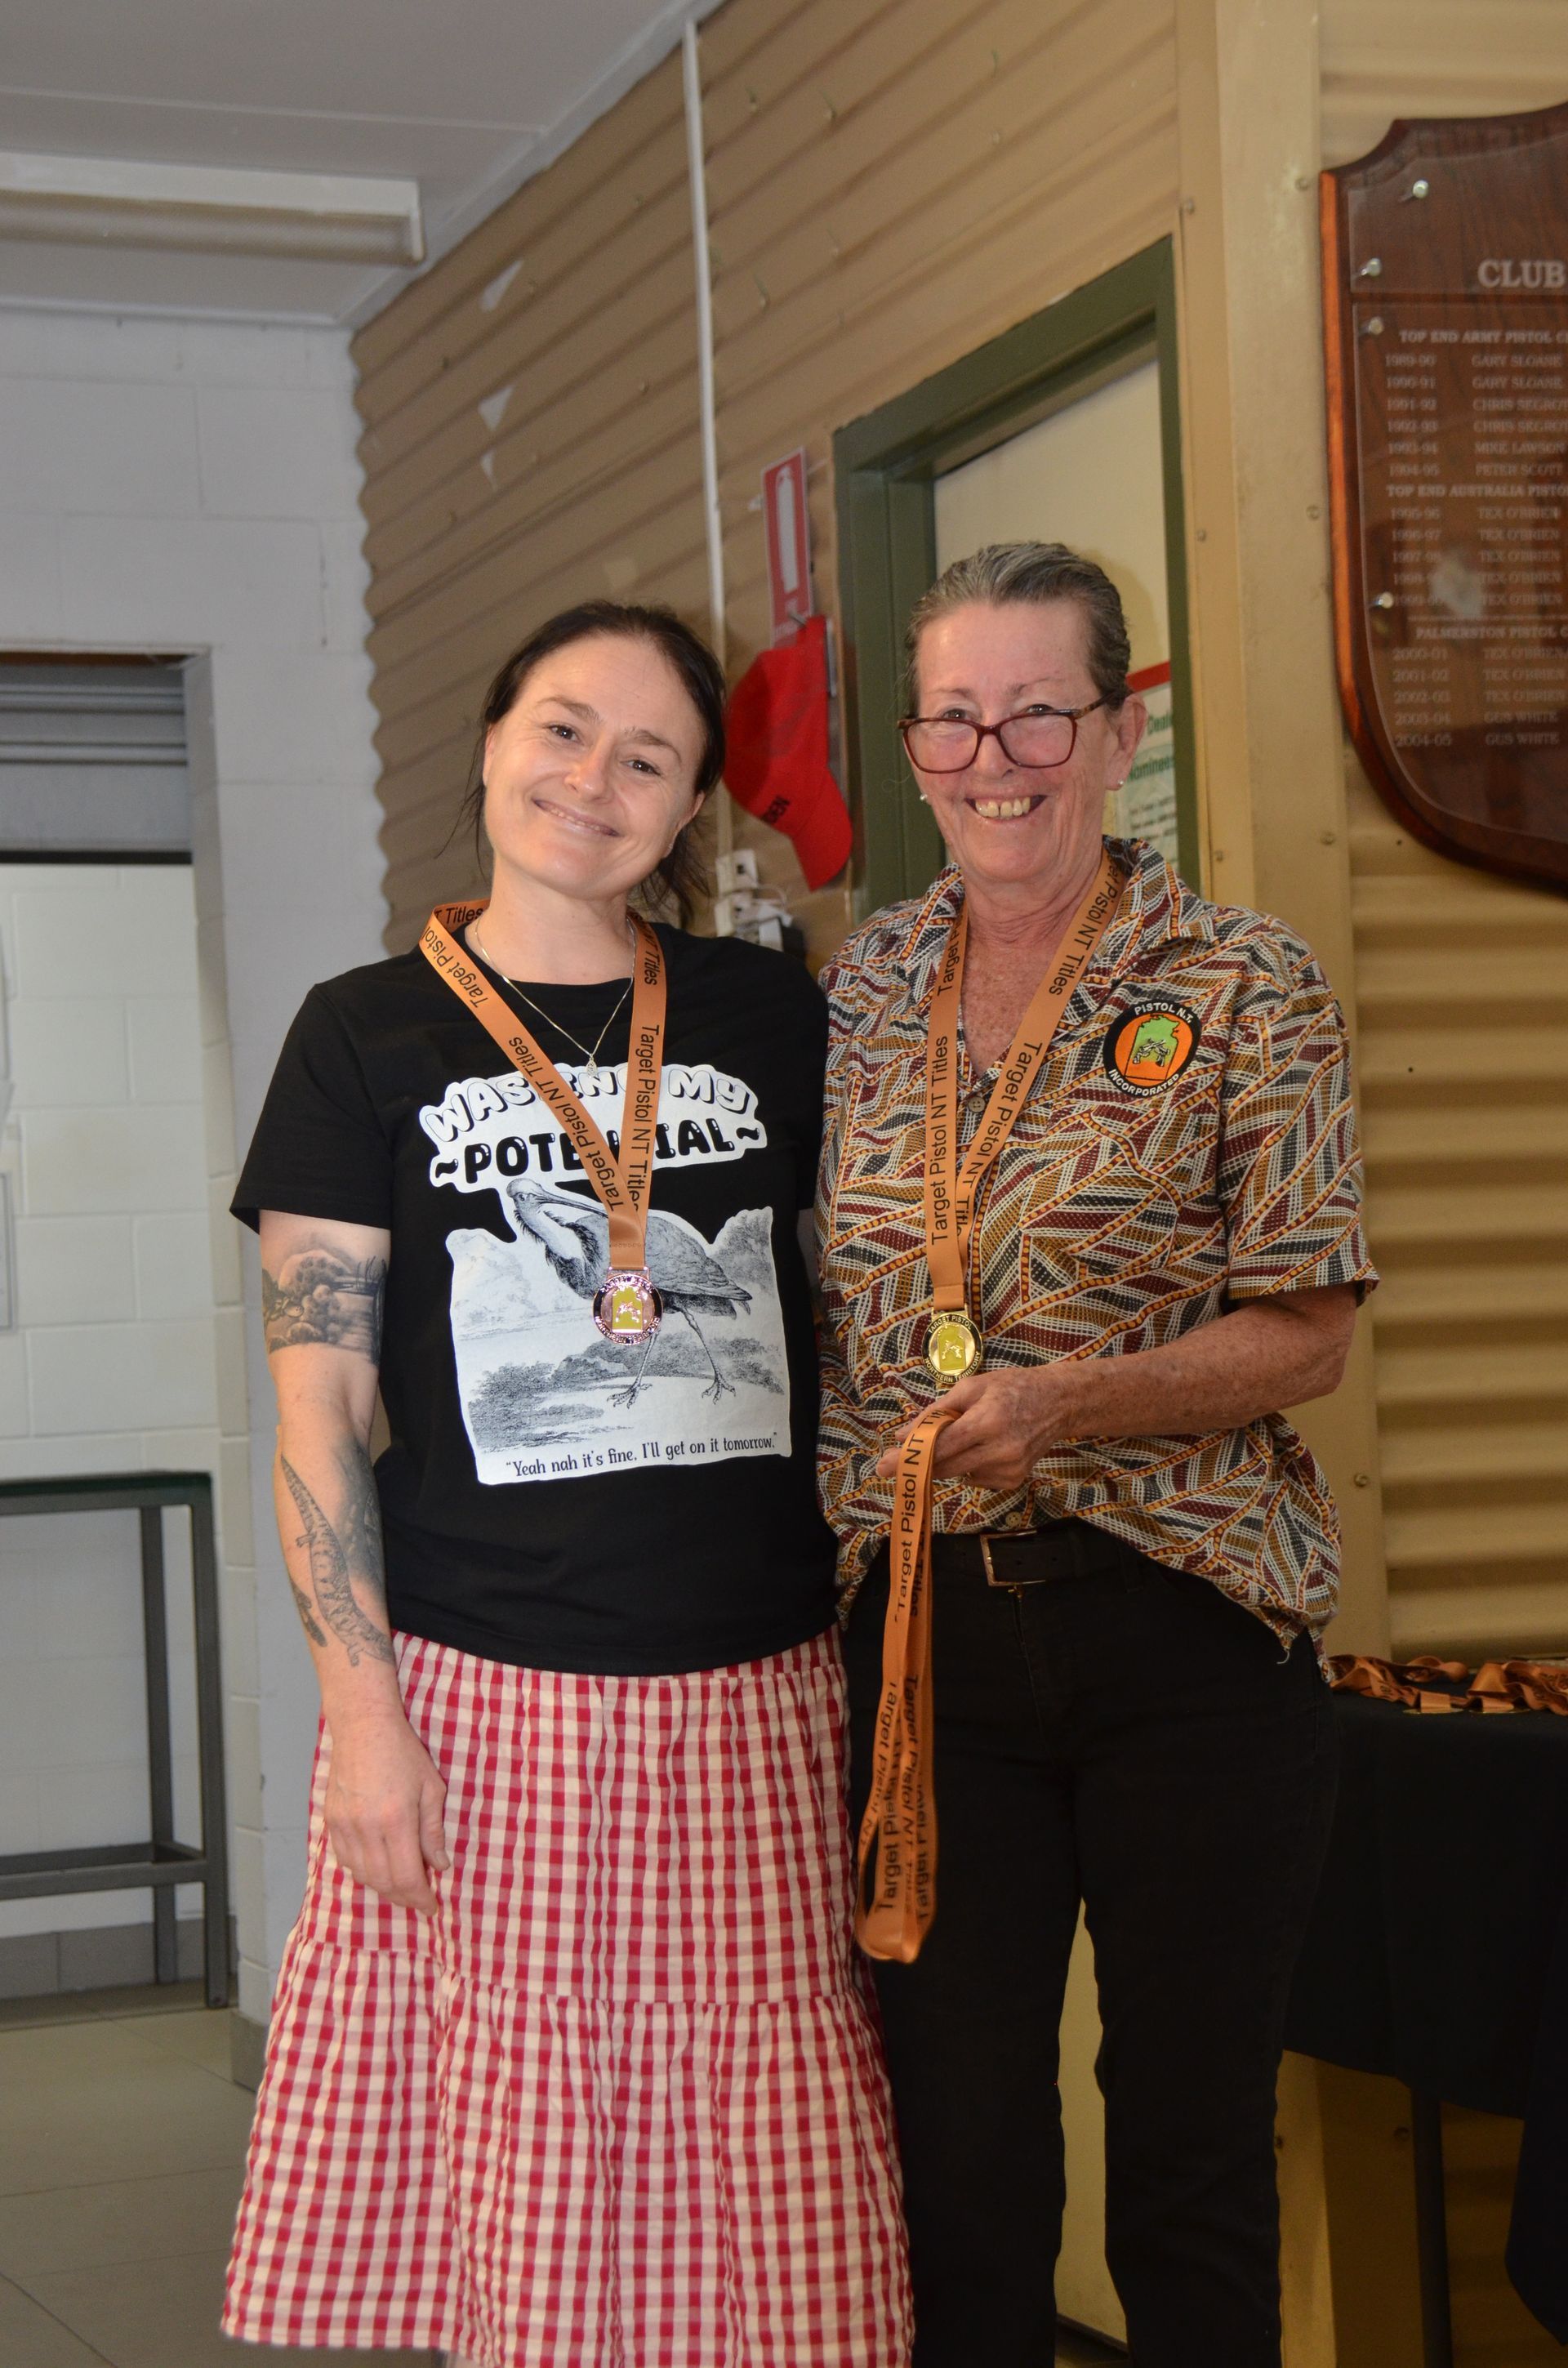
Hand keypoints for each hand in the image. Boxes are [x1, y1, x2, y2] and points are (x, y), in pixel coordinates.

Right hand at [324, 1710, 449, 1913]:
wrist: (363, 1727)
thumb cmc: (403, 1752)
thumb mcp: (431, 1788)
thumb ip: (433, 1831)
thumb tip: (440, 1865)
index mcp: (396, 1820)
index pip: (407, 1876)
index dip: (420, 1898)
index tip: (432, 1907)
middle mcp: (366, 1828)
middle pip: (383, 1882)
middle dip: (404, 1898)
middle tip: (419, 1900)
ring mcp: (345, 1826)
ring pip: (362, 1875)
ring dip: (383, 1889)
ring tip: (402, 1888)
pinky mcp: (331, 1822)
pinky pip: (346, 1861)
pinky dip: (363, 1873)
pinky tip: (378, 1870)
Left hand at [874, 1365, 1079, 1490]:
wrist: (1057, 1403)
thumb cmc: (1011, 1387)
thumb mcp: (972, 1387)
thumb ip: (936, 1412)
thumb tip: (903, 1437)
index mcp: (988, 1421)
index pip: (942, 1445)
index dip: (911, 1456)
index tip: (883, 1466)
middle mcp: (1001, 1450)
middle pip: (946, 1466)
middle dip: (916, 1466)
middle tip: (888, 1466)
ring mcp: (1010, 1469)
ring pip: (958, 1474)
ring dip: (946, 1460)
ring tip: (964, 1435)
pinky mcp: (1014, 1480)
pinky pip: (975, 1478)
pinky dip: (968, 1465)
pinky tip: (983, 1447)